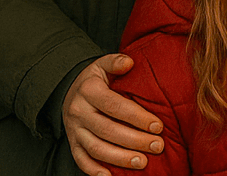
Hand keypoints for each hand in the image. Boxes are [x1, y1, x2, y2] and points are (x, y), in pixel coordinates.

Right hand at [62, 54, 163, 174]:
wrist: (69, 91)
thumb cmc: (95, 78)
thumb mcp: (102, 63)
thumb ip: (116, 62)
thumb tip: (130, 62)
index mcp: (89, 90)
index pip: (115, 106)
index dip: (137, 117)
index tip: (158, 126)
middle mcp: (78, 112)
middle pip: (108, 130)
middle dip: (135, 140)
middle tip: (157, 146)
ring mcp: (74, 130)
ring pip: (96, 148)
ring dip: (120, 158)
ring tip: (142, 162)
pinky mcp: (72, 144)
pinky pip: (81, 160)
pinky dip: (95, 171)